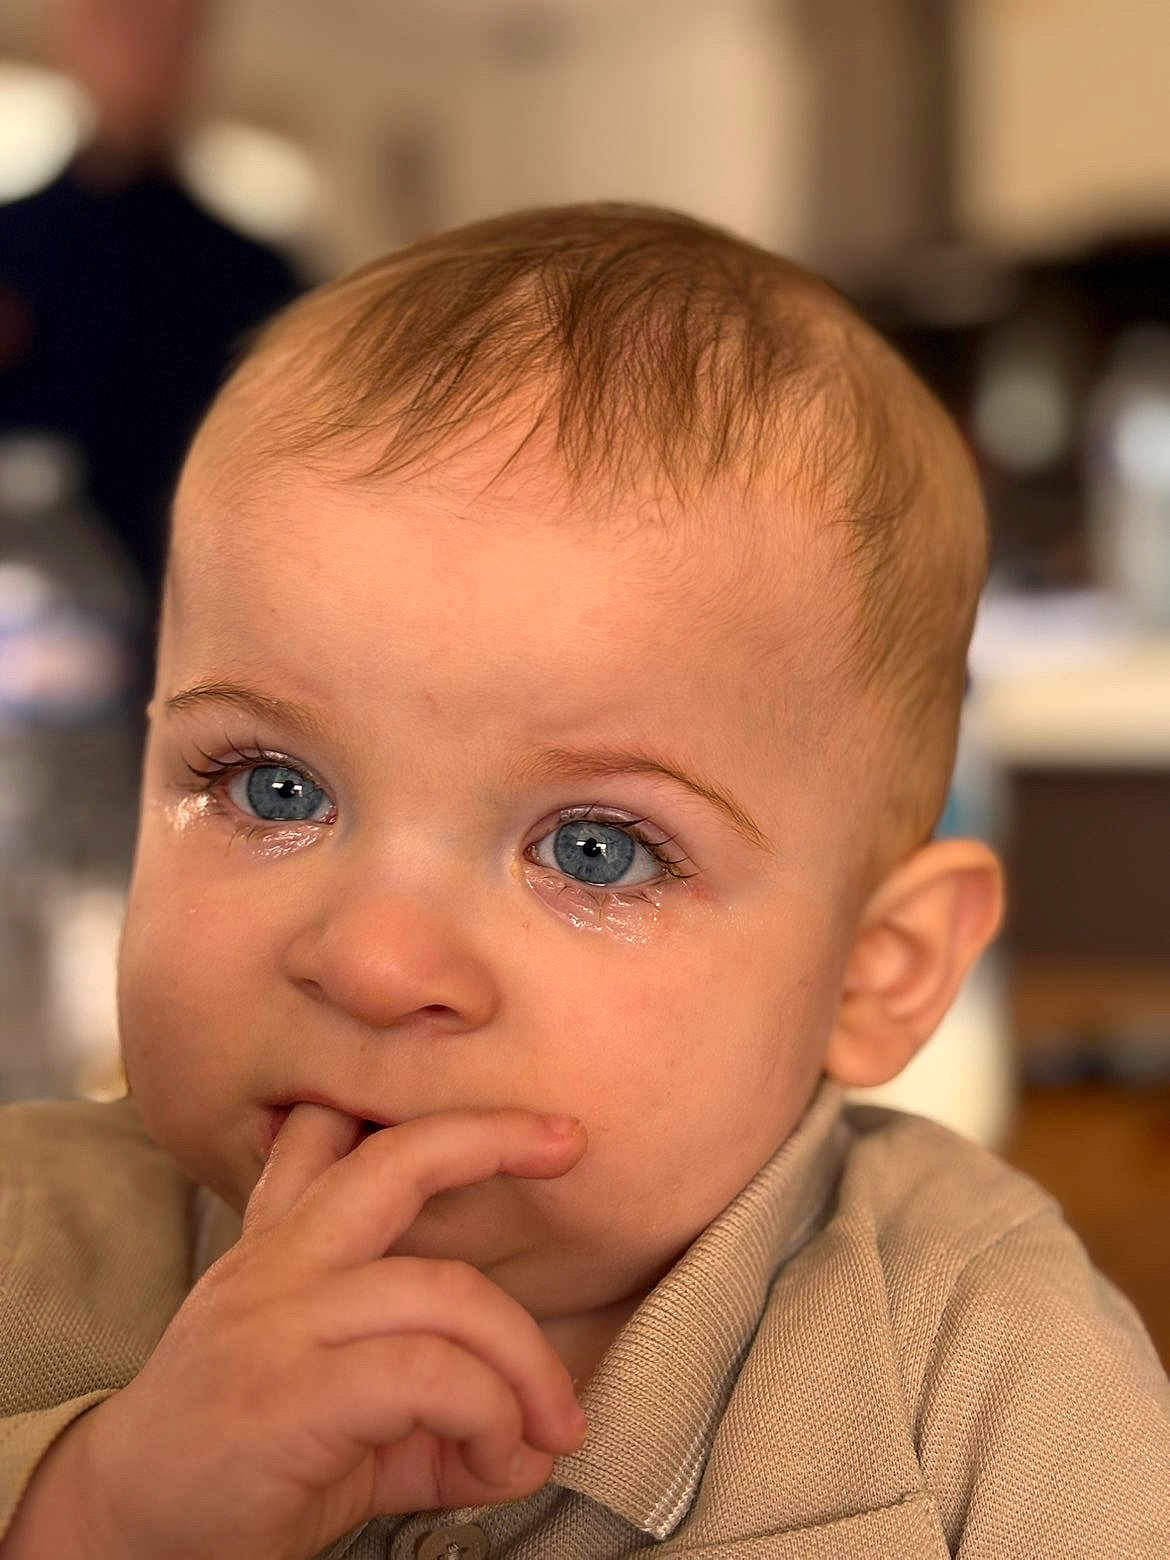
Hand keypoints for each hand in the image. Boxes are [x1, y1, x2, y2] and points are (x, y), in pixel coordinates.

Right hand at [70, 1105, 589, 1559]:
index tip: (508, 1108)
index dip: (420, 1113)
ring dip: (524, 1363)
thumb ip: (436, 1401)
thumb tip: (538, 1437)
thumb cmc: (240, 1459)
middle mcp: (279, 1263)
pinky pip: (429, 1375)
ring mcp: (282, 1319)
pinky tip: (499, 1458)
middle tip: (567, 1142)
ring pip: (444, 1294)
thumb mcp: (344, 1408)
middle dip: (490, 1136)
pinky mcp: (292, 1391)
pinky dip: (490, 1414)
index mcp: (282, 1246)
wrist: (125, 1527)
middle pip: (395, 1164)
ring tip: (550, 1424)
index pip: (336, 1138)